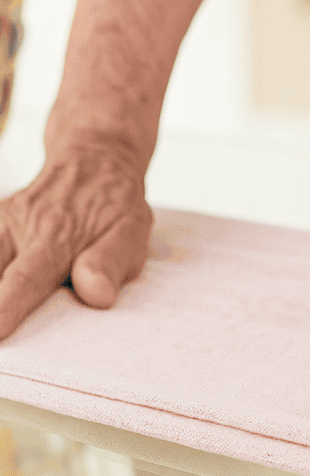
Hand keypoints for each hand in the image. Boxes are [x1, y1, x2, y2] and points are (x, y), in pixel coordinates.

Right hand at [0, 134, 152, 340]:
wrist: (94, 159)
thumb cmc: (114, 204)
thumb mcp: (130, 228)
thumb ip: (111, 261)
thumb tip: (94, 293)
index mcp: (55, 238)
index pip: (27, 279)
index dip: (7, 307)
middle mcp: (20, 229)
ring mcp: (2, 224)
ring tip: (1, 316)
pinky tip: (2, 285)